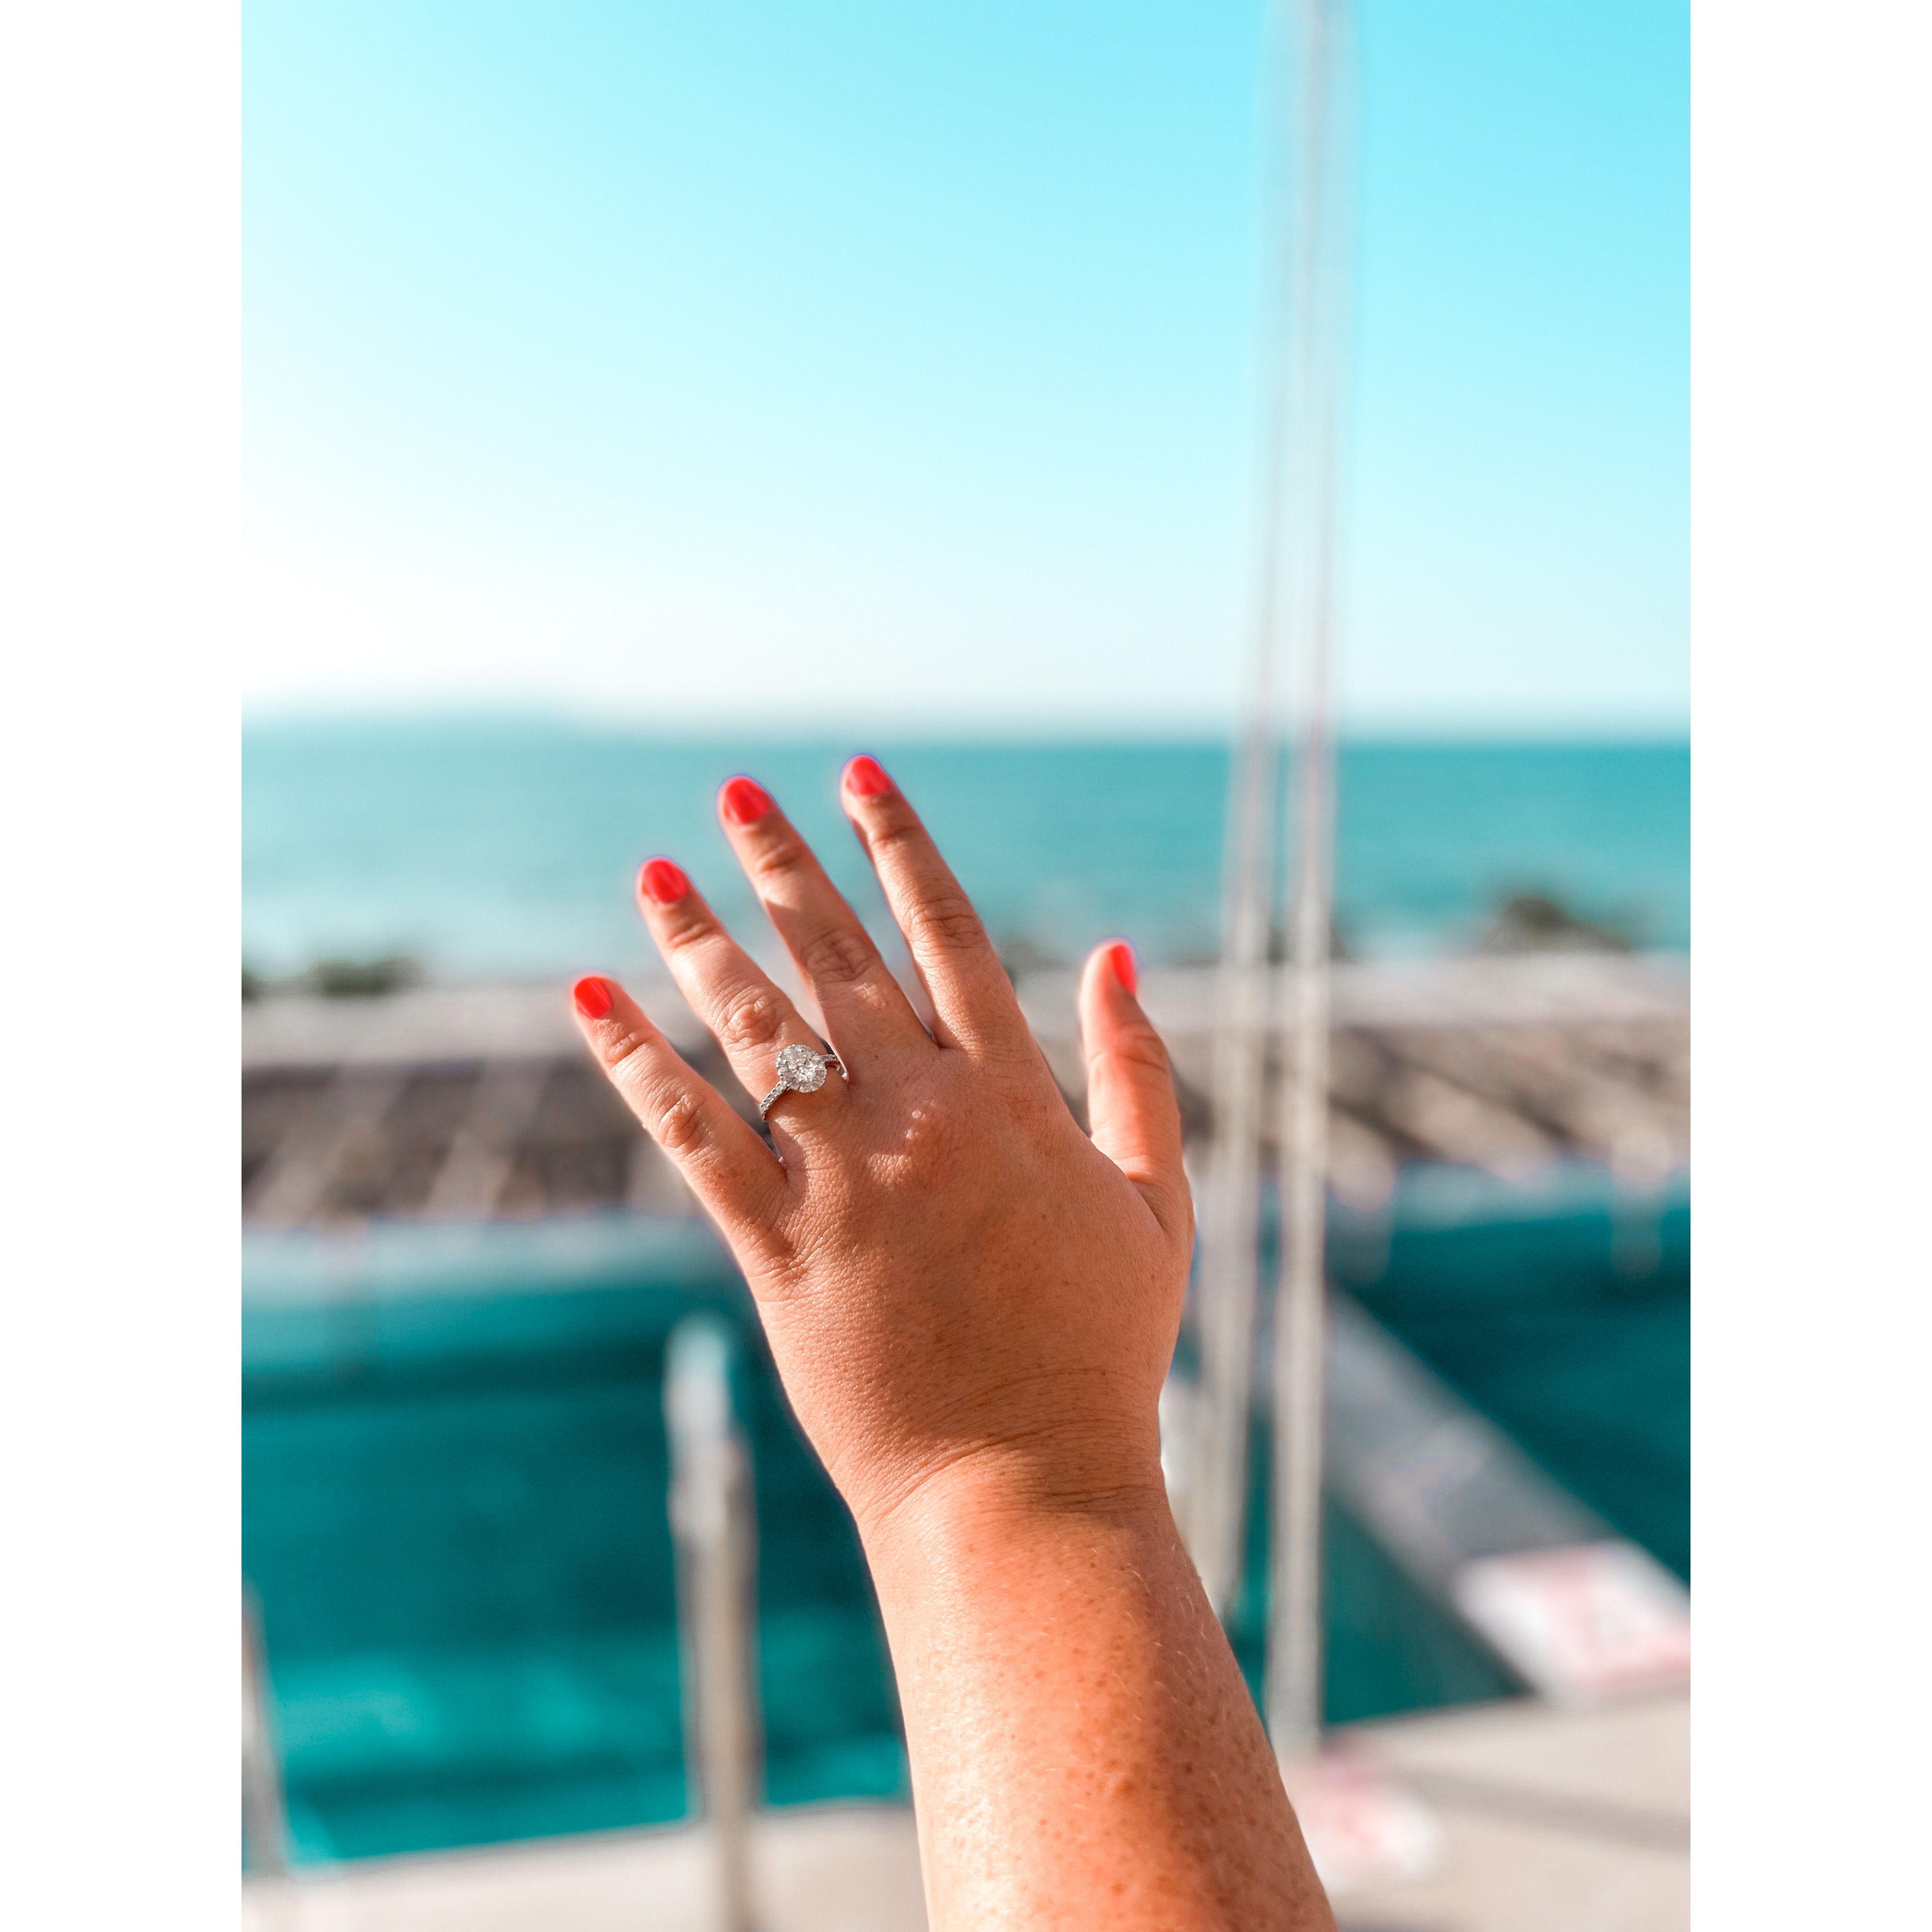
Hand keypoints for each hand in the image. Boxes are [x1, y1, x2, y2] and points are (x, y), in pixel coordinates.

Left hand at [570, 756, 1192, 1537]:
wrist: (1023, 1484)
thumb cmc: (1099, 1349)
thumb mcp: (1153, 1203)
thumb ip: (1139, 1071)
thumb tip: (1116, 953)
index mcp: (1012, 1097)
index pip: (944, 934)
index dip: (898, 845)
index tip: (857, 773)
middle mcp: (920, 1117)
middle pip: (836, 959)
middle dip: (782, 864)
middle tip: (732, 792)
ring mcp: (843, 1182)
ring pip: (756, 1030)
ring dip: (699, 941)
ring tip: (652, 872)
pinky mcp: (778, 1250)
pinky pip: (693, 1137)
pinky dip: (637, 1065)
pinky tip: (591, 1002)